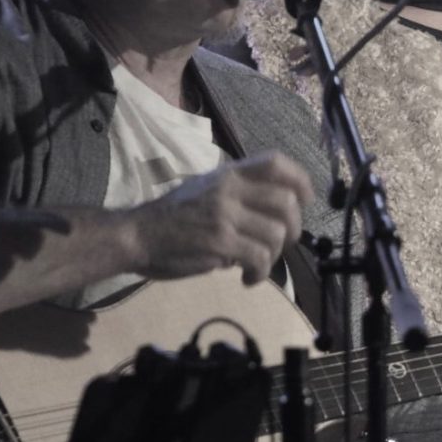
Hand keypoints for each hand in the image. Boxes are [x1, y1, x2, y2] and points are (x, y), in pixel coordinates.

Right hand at [125, 152, 314, 281]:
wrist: (136, 235)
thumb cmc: (173, 216)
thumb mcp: (207, 189)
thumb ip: (240, 194)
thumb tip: (277, 215)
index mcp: (229, 173)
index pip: (276, 163)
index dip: (300, 180)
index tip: (305, 200)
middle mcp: (229, 188)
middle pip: (286, 202)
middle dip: (293, 229)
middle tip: (281, 245)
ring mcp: (225, 214)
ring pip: (276, 233)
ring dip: (274, 256)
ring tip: (257, 266)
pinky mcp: (220, 241)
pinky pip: (259, 257)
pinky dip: (260, 273)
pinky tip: (248, 278)